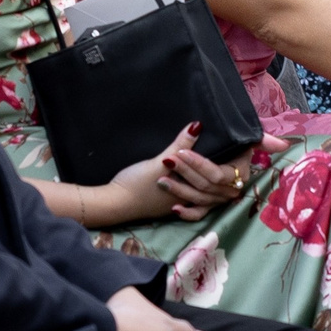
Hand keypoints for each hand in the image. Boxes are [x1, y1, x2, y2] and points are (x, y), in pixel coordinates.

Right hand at [89, 128, 204, 225]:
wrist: (114, 202)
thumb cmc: (138, 185)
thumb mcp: (160, 163)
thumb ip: (180, 146)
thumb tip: (197, 126)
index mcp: (189, 193)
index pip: (209, 177)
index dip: (214, 162)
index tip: (216, 144)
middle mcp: (185, 202)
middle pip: (204, 185)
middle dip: (208, 170)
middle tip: (213, 151)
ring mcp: (172, 204)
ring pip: (193, 190)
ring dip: (197, 177)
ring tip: (200, 160)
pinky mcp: (161, 204)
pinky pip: (181, 194)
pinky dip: (185, 184)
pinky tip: (181, 176)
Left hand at [159, 131, 285, 218]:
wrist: (216, 155)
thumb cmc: (234, 146)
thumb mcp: (245, 141)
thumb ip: (262, 141)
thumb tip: (284, 145)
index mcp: (238, 174)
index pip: (218, 174)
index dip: (200, 164)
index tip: (181, 151)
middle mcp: (229, 189)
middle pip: (206, 185)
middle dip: (186, 172)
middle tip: (168, 160)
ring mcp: (218, 199)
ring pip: (199, 198)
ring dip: (180, 190)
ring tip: (162, 178)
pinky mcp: (206, 206)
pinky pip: (199, 215)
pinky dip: (187, 213)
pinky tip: (174, 209)